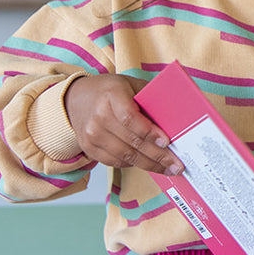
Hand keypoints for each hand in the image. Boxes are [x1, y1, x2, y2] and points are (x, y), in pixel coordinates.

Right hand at [65, 74, 183, 175]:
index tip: (167, 142)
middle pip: (131, 141)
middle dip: (157, 156)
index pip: (130, 118)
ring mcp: (92, 136)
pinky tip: (149, 165)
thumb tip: (177, 117)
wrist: (76, 99)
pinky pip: (115, 162)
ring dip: (149, 165)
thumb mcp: (132, 86)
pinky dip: (134, 164)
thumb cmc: (110, 91)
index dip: (149, 132)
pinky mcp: (89, 149)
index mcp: (111, 96)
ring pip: (125, 156)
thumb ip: (151, 99)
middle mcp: (98, 117)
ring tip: (168, 169)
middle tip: (177, 164)